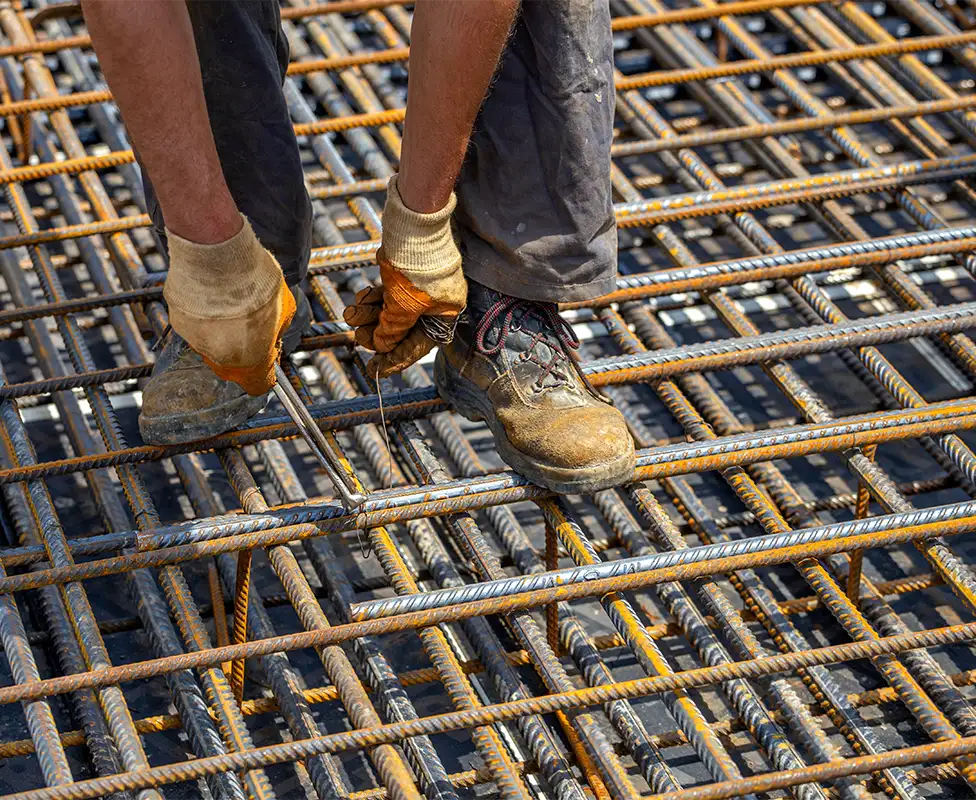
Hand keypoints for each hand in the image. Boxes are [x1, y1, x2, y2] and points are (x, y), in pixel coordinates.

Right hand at [163, 215, 294, 395]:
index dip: (265, 373)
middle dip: (243, 353)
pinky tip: (213, 298)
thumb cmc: (253, 279)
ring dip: (221, 333)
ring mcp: (196, 340)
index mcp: (250, 359)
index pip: (258, 384)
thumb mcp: (284, 308)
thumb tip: (274, 337)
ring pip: (211, 346)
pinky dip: (203, 317)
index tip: (268, 358)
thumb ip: (277, 331)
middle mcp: (220, 357)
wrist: (216, 253)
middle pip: (232, 368)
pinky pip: (194, 327)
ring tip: (231, 305)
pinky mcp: (178, 321)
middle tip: (252, 328)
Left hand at [344, 175, 465, 376]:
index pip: (416, 347)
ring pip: (390, 312)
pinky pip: (387, 296)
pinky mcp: (405, 277)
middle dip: (377, 333)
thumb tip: (381, 346)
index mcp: (444, 315)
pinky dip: (373, 299)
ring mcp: (419, 290)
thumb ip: (392, 331)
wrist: (413, 226)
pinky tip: (361, 298)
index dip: (394, 360)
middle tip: (357, 336)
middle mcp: (434, 305)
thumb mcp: (403, 307)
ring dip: (369, 315)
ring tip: (351, 314)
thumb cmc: (416, 268)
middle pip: (401, 330)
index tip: (374, 370)